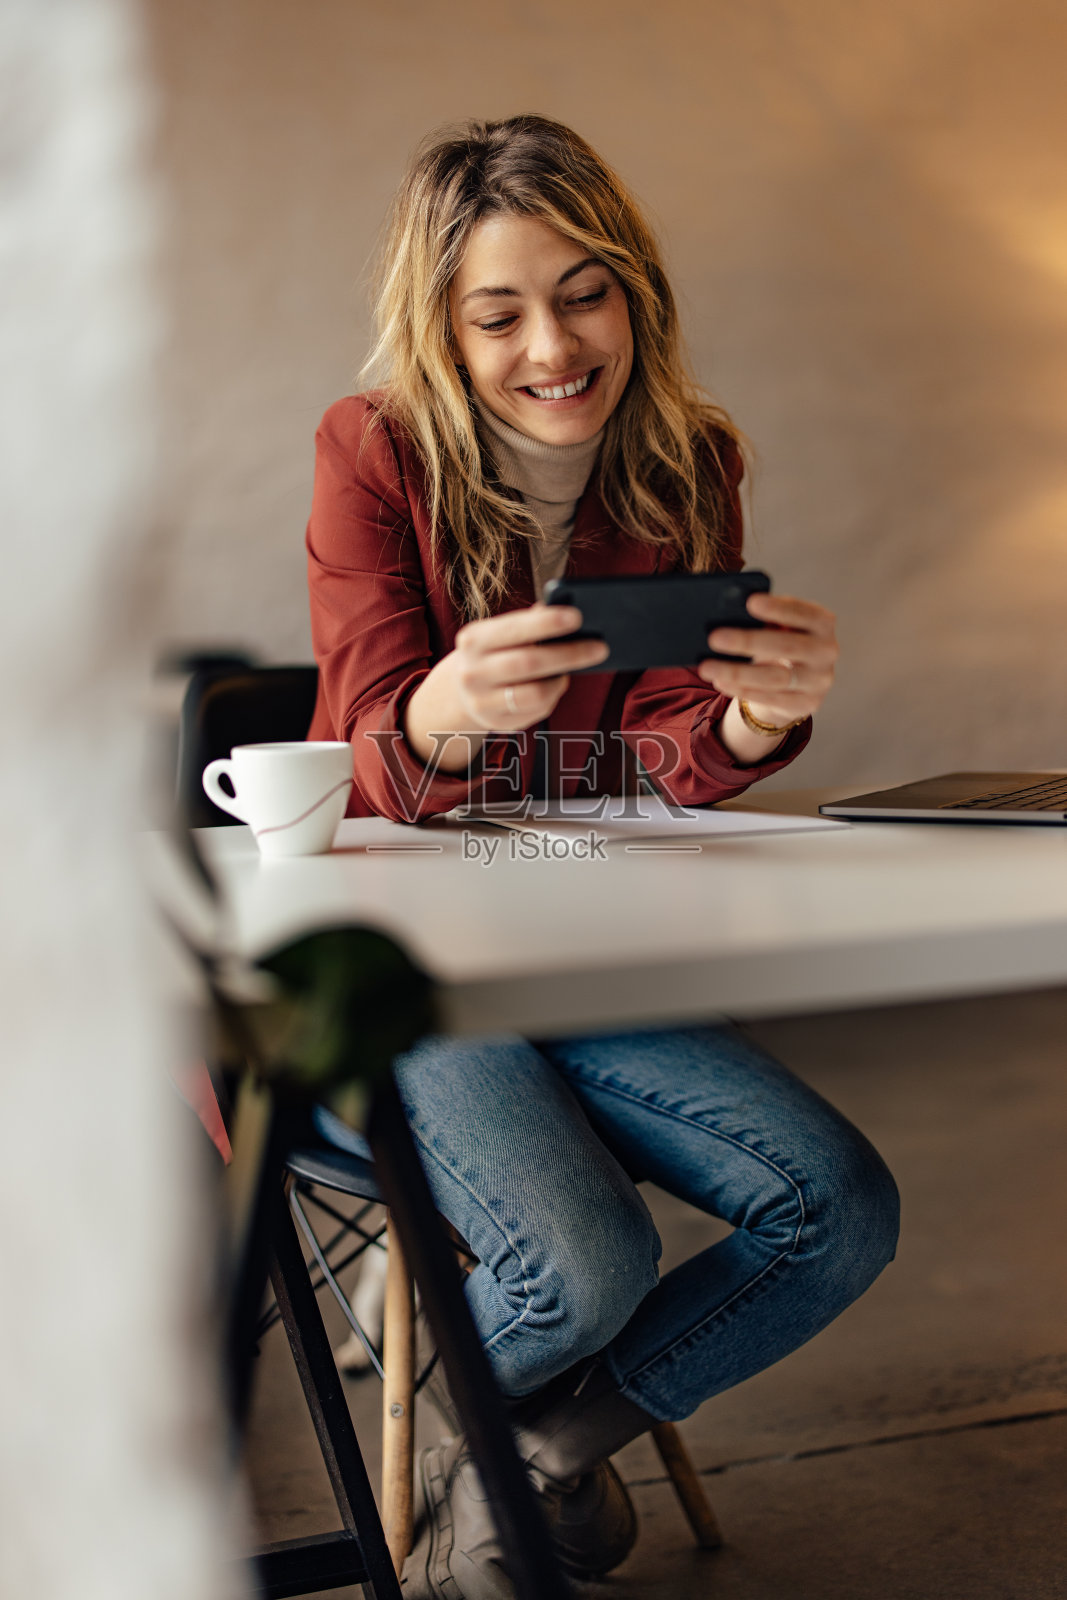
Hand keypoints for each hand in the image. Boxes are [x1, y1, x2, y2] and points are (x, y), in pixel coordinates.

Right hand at [403, 604, 608, 771]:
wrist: (462, 690)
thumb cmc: (496, 652)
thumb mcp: (502, 633)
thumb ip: (530, 623)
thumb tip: (566, 609)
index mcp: (474, 639)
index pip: (514, 629)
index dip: (547, 623)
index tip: (578, 616)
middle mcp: (472, 671)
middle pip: (530, 663)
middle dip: (569, 654)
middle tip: (600, 647)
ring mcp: (481, 701)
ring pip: (536, 693)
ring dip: (559, 680)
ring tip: (567, 672)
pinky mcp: (496, 723)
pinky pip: (537, 711)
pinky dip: (552, 696)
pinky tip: (551, 687)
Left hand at [700, 591, 837, 725]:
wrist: (799, 682)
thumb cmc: (782, 642)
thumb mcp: (780, 627)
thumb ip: (765, 619)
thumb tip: (726, 614)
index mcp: (823, 623)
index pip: (804, 613)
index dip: (779, 608)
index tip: (750, 602)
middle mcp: (827, 651)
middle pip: (787, 646)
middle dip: (748, 641)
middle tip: (715, 637)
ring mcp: (819, 681)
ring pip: (775, 677)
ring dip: (738, 672)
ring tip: (708, 667)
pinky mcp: (806, 703)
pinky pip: (770, 699)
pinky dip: (742, 690)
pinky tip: (721, 682)